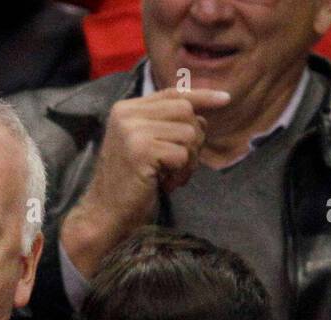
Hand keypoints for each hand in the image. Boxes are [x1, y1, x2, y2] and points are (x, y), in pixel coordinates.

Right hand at [60, 87, 229, 278]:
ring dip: (188, 161)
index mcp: (126, 109)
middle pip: (185, 111)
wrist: (105, 215)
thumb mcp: (146, 146)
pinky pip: (182, 154)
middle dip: (193, 140)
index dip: (201, 96)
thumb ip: (166, 126)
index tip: (225, 100)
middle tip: (179, 166)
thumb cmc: (130, 185)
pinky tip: (164, 185)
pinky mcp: (140, 150)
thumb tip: (203, 116)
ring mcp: (132, 130)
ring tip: (169, 178)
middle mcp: (127, 114)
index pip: (172, 94)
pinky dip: (180, 174)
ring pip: (188, 133)